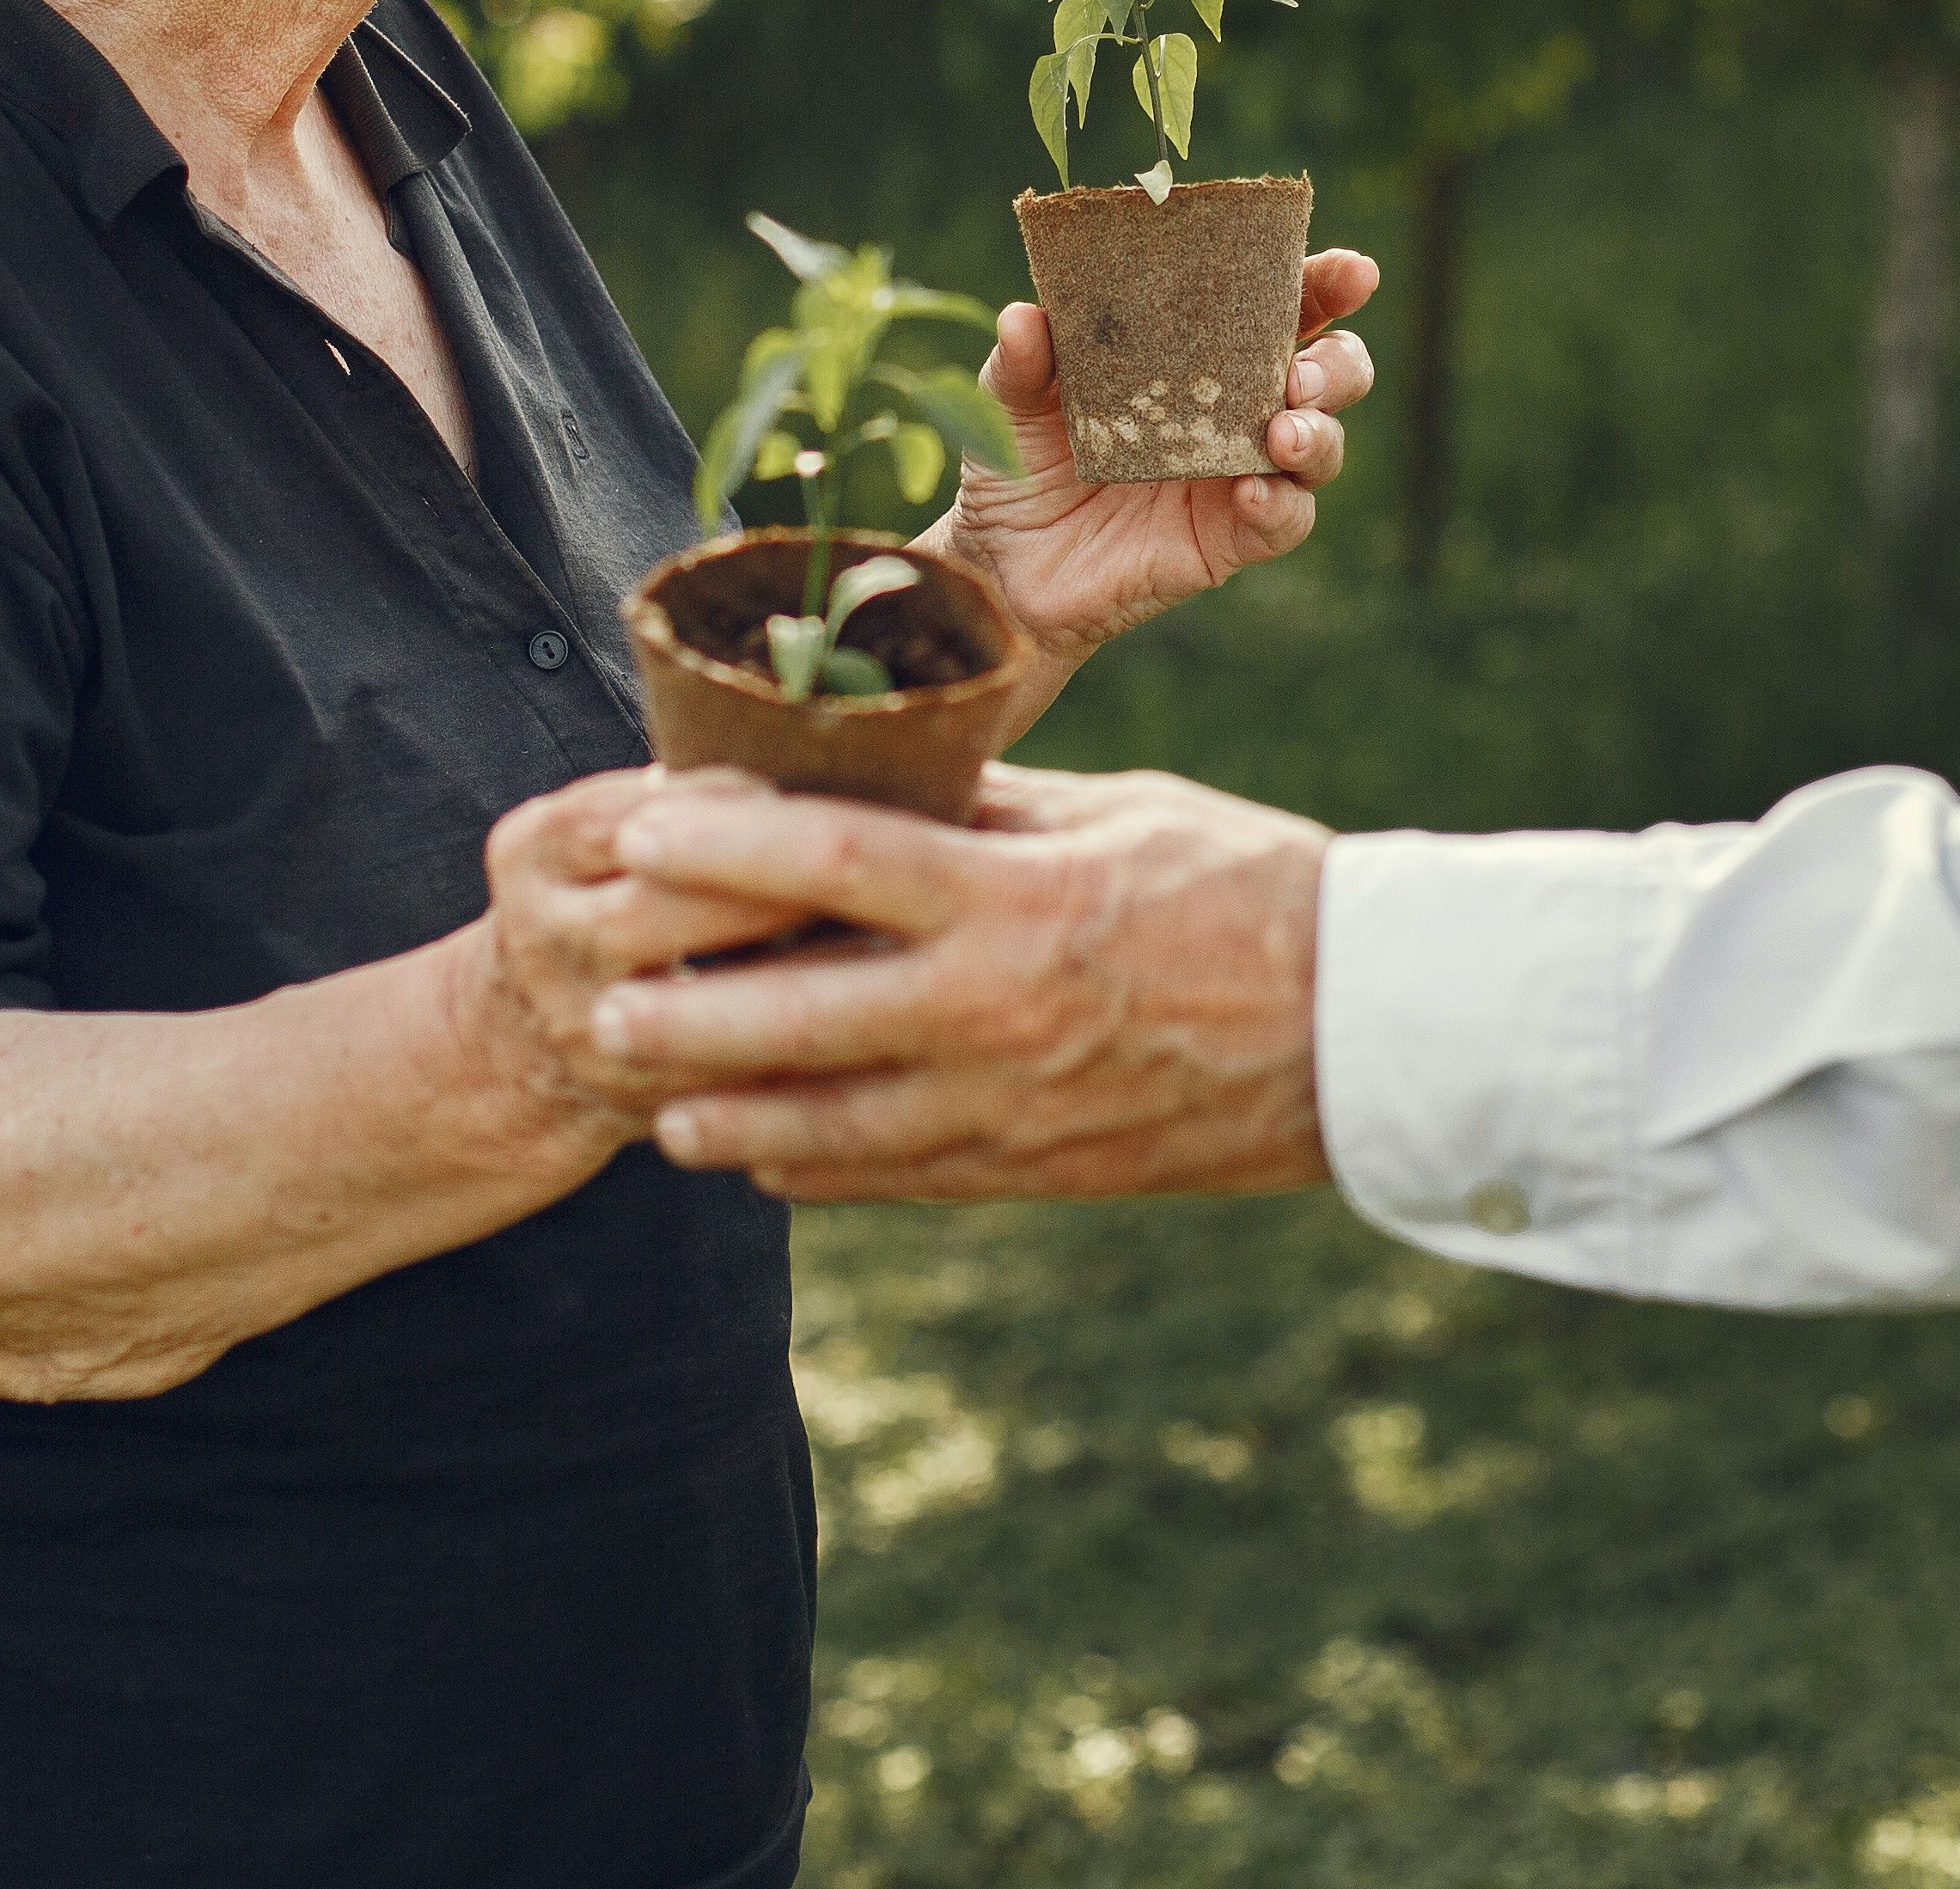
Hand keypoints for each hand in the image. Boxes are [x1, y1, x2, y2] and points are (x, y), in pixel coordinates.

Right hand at [458, 766, 833, 1151]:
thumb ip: (683, 799)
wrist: (516, 1038)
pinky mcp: (629, 1097)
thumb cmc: (603, 896)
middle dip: (759, 893)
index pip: (624, 815)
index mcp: (534, 852)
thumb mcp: (600, 831)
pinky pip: (719, 1081)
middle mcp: (543, 940)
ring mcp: (580, 1028)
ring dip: (783, 979)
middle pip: (648, 912)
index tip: (803, 793)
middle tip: (860, 875)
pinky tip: (861, 1022)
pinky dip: (790, 1053)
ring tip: (870, 947)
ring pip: (684, 1011)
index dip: (721, 805)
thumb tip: (827, 750)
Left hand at [587, 762, 1329, 1200]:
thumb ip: (986, 810)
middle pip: (802, 1016)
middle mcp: (1000, 1010)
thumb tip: (874, 780)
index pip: (841, 864)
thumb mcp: (1119, 813)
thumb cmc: (1243, 888)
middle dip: (687, 1015)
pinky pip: (897, 1180)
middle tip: (597, 1005)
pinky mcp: (1035, 1171)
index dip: (727, 849)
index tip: (640, 832)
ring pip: (832, 1127)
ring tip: (655, 1109)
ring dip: (731, 1116)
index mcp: (1020, 899)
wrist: (1363, 1030)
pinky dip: (818, 1170)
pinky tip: (760, 1155)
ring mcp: (1013, 1106)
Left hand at [926, 252, 1378, 700]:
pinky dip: (1280, 505)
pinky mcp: (1228, 541)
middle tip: (1300, 372)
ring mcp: (1239, 477)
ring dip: (1319, 433)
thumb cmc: (1017, 463)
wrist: (997, 565)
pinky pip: (1284, 521)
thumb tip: (1024, 318)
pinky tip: (1252, 493)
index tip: (1352, 273)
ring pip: (1323, 447)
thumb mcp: (1009, 402)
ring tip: (1283, 434)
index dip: (1325, 285)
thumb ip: (1022, 360)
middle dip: (1338, 364)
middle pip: (1331, 374)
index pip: (1282, 308)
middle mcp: (1235, 411)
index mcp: (1199, 356)